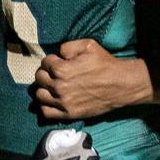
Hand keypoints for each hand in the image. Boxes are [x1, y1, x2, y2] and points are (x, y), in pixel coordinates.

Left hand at [32, 40, 147, 120]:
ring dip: (44, 89)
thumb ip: (68, 46)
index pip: (45, 62)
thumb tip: (58, 54)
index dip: (52, 60)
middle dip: (46, 73)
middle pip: (39, 78)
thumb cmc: (105, 64)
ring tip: (53, 86)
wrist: (121, 85)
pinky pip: (46, 112)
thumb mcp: (88, 45)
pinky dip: (46, 105)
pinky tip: (53, 100)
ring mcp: (63, 102)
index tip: (60, 62)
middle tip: (55, 73)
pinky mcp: (69, 113)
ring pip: (40, 95)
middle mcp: (59, 86)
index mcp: (61, 69)